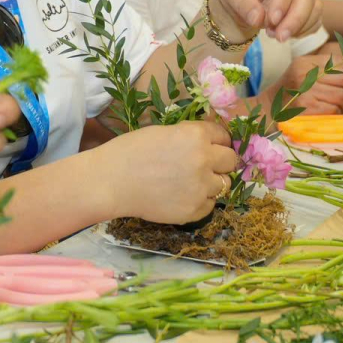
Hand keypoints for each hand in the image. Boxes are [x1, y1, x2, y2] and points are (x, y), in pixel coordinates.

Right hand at [109, 121, 236, 224]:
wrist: (111, 181)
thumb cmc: (130, 151)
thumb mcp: (163, 132)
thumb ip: (189, 137)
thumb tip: (208, 143)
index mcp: (195, 135)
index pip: (224, 136)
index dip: (218, 141)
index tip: (212, 146)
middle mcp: (204, 159)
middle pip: (231, 161)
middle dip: (220, 162)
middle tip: (203, 166)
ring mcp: (201, 187)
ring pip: (223, 184)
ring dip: (211, 183)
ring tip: (189, 183)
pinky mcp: (194, 210)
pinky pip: (210, 205)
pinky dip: (200, 201)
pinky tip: (181, 196)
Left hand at [214, 0, 324, 42]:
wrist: (240, 1)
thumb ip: (243, 3)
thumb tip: (258, 19)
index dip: (282, 1)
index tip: (272, 21)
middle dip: (295, 18)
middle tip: (279, 37)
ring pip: (315, 7)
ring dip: (298, 26)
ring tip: (275, 35)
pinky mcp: (310, 4)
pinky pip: (315, 19)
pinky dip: (302, 31)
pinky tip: (284, 34)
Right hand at [281, 51, 342, 113]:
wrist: (270, 109)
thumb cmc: (293, 92)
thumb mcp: (307, 74)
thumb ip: (332, 71)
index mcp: (306, 63)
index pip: (339, 62)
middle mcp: (304, 74)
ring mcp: (304, 91)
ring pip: (341, 96)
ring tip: (338, 106)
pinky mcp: (306, 108)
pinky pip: (333, 110)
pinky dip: (336, 113)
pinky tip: (329, 113)